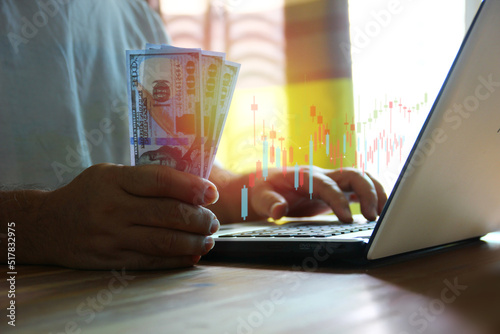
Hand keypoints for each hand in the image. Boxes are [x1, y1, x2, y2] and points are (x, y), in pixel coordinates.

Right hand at [36, 163, 219, 268]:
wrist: (46, 225)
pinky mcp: (112, 259)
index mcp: (115, 180)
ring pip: (163, 240)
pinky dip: (176, 259)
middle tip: (213, 221)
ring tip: (208, 240)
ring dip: (193, 242)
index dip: (192, 187)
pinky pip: (151, 260)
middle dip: (199, 219)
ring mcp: (112, 236)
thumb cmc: (87, 194)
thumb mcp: (110, 174)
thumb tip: (191, 187)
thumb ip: (145, 178)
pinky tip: (191, 255)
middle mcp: (113, 207)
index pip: (161, 181)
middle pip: (168, 213)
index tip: (212, 194)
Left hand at [250, 167, 386, 221]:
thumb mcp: (258, 198)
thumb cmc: (261, 190)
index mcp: (305, 176)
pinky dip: (371, 197)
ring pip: (361, 179)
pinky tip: (378, 213)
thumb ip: (269, 203)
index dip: (340, 200)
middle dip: (367, 192)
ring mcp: (330, 182)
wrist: (263, 184)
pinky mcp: (334, 191)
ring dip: (375, 193)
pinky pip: (358, 189)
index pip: (328, 185)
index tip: (348, 219)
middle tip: (373, 217)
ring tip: (384, 215)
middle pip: (353, 174)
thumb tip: (279, 211)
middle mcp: (322, 175)